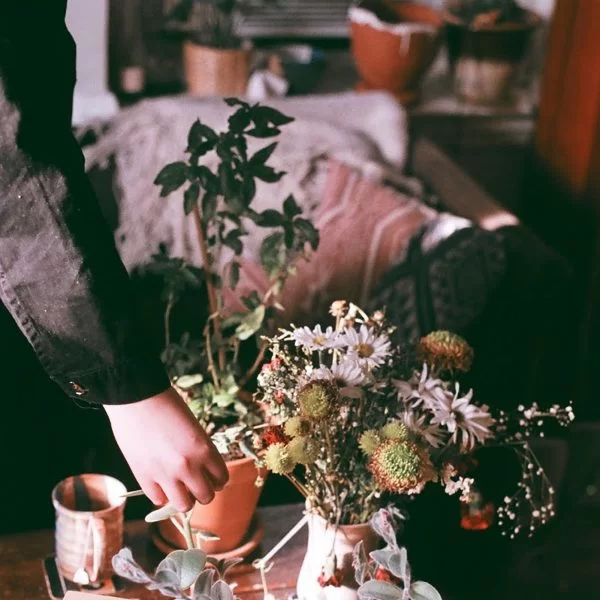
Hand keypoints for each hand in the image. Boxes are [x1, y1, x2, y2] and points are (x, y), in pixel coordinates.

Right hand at [104, 388, 227, 511]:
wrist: (137, 398)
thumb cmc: (167, 405)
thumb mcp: (194, 427)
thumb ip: (199, 450)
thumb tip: (201, 470)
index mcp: (204, 449)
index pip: (222, 478)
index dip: (217, 479)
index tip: (211, 476)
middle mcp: (188, 466)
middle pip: (206, 497)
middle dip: (203, 490)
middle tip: (196, 482)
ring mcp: (165, 475)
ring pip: (184, 506)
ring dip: (184, 498)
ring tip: (179, 487)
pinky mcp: (144, 478)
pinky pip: (158, 499)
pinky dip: (161, 494)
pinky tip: (160, 482)